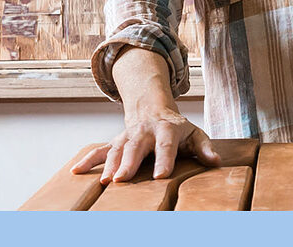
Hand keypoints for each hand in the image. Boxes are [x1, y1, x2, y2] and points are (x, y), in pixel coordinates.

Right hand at [71, 105, 219, 182]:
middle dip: (129, 163)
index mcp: (167, 129)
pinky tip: (76, 171)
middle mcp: (144, 132)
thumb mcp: (195, 133)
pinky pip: (100, 150)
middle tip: (123, 180)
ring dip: (110, 165)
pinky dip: (88, 160)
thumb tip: (215, 161)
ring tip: (105, 183)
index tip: (160, 176)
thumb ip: (204, 148)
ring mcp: (127, 136)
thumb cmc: (177, 128)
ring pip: (117, 149)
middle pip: (136, 147)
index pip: (166, 145)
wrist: (152, 108)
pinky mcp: (115, 142)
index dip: (164, 160)